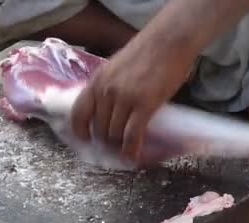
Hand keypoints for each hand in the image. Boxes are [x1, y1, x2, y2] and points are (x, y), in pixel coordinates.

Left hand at [71, 35, 194, 161]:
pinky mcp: (144, 105)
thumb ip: (108, 86)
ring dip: (120, 145)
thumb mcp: (116, 67)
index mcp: (97, 80)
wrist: (169, 40)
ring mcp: (124, 98)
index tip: (86, 139)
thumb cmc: (147, 51)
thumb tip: (108, 109)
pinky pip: (132, 136)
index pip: (78, 112)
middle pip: (99, 128)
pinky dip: (131, 149)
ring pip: (114, 134)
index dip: (80, 130)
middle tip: (116, 146)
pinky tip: (133, 156)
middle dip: (106, 140)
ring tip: (126, 150)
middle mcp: (106, 91)